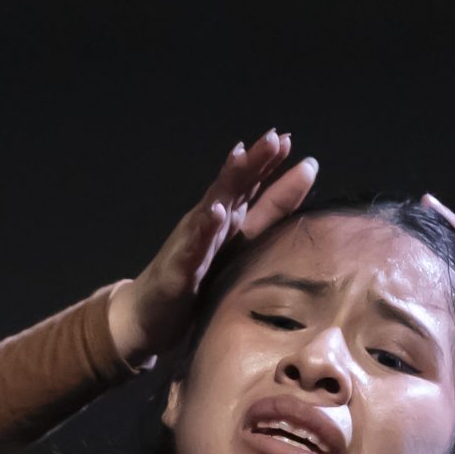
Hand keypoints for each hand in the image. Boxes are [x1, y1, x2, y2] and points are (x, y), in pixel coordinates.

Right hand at [107, 130, 319, 367]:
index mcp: (227, 220)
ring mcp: (191, 243)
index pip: (249, 185)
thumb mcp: (242, 245)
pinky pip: (192, 246)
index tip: (288, 139)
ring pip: (212, 207)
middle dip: (252, 161)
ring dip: (227, 182)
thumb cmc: (196, 280)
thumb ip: (272, 212)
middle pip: (232, 187)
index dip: (267, 162)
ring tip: (242, 157)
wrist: (148, 316)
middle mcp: (208, 224)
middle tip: (274, 137)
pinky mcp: (179, 269)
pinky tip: (214, 213)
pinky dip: (203, 228)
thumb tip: (306, 174)